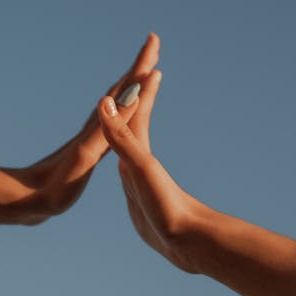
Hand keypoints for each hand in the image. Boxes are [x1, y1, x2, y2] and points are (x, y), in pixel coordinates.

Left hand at [12, 33, 160, 223]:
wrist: (25, 200)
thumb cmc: (56, 186)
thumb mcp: (85, 155)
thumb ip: (110, 127)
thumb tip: (131, 96)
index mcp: (99, 128)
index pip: (125, 89)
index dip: (140, 66)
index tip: (154, 41)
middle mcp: (94, 127)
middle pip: (121, 89)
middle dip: (138, 67)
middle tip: (153, 45)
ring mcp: (89, 137)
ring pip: (114, 103)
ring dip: (130, 86)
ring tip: (142, 74)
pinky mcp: (85, 151)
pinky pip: (110, 121)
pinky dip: (120, 110)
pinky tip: (119, 113)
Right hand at [97, 39, 206, 270]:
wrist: (190, 243)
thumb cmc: (169, 206)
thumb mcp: (141, 169)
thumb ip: (121, 136)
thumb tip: (105, 100)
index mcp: (139, 150)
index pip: (136, 107)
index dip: (138, 82)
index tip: (149, 52)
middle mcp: (140, 161)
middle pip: (134, 119)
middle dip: (134, 95)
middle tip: (139, 70)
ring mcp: (140, 180)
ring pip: (130, 145)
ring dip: (126, 126)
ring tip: (118, 114)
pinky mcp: (139, 201)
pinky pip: (128, 171)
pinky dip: (124, 161)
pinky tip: (124, 170)